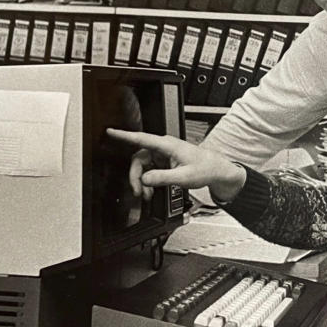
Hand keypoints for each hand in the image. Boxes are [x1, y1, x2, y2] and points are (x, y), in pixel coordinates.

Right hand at [106, 129, 246, 202]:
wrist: (216, 170)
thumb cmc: (205, 169)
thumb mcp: (184, 177)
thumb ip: (163, 178)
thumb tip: (145, 179)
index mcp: (167, 146)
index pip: (141, 138)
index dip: (124, 136)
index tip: (110, 132)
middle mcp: (164, 148)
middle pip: (139, 159)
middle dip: (136, 176)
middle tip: (138, 191)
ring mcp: (164, 154)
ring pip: (143, 166)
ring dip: (142, 181)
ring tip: (147, 194)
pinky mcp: (165, 161)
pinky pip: (150, 170)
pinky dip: (148, 181)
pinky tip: (152, 191)